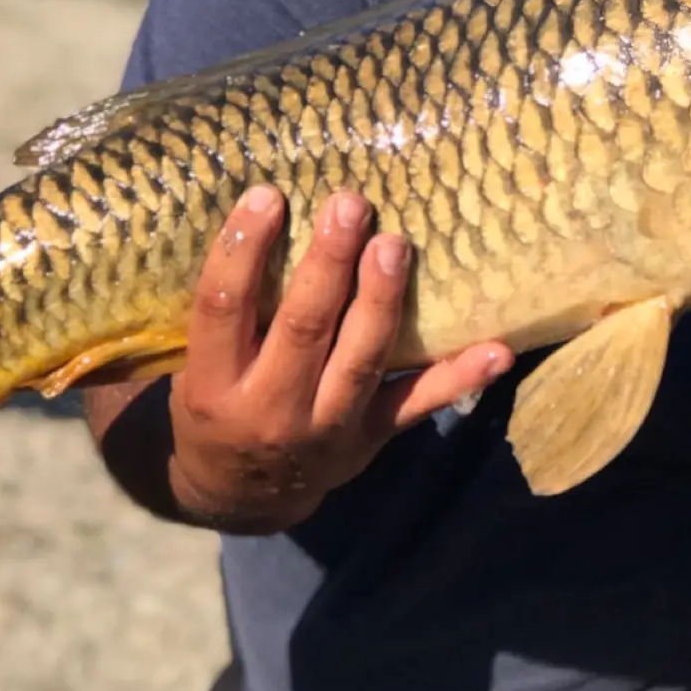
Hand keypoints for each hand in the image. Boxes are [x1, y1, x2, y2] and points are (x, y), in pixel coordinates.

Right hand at [167, 184, 512, 532]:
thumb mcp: (194, 365)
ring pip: (362, 358)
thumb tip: (255, 205)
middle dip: (329, 263)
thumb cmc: (216, 400)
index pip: (222, 307)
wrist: (242, 494)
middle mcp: (270, 409)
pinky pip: (419, 403)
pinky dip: (460, 378)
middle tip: (349, 204)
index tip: (267, 196)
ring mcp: (327, 426)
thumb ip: (223, 307)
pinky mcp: (372, 436)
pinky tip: (497, 349)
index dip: (242, 250)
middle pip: (303, 327)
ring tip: (395, 245)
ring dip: (383, 300)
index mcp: (212, 383)